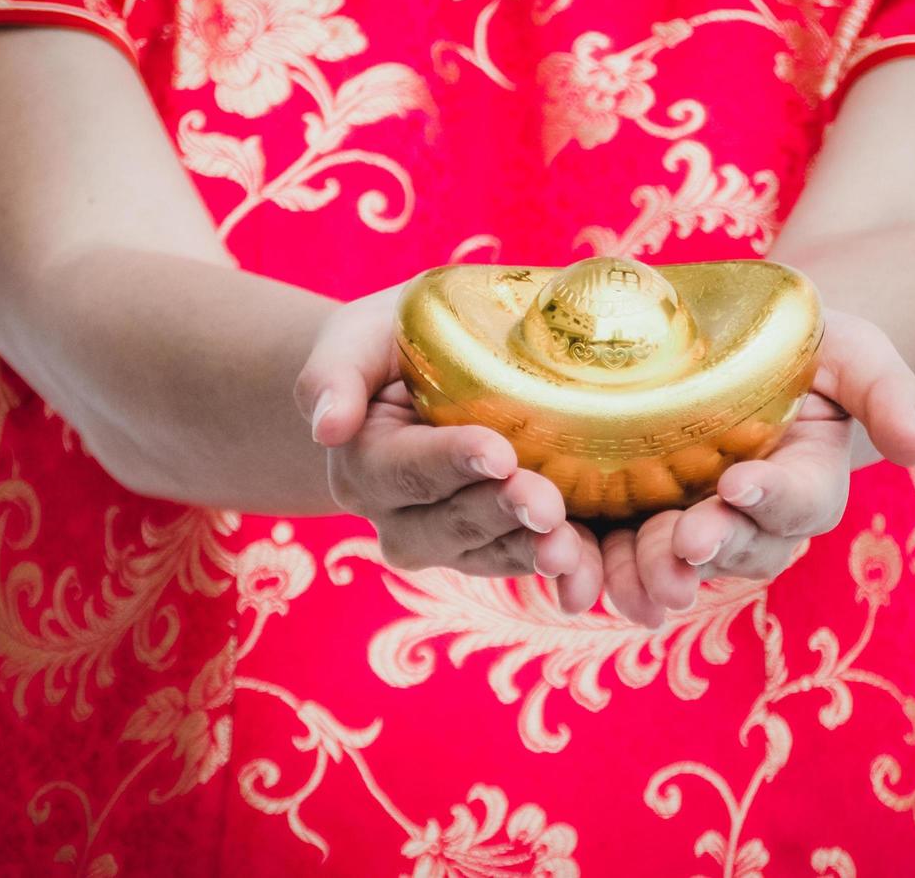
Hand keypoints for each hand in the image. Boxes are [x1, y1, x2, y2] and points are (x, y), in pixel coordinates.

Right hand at [295, 286, 605, 609]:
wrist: (414, 382)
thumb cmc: (388, 346)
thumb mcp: (355, 338)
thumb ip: (334, 372)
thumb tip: (327, 425)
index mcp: (364, 464)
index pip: (406, 468)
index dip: (452, 462)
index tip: (497, 452)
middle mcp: (399, 517)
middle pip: (452, 522)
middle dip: (502, 513)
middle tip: (547, 503)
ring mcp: (449, 542)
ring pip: (491, 553)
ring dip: (532, 551)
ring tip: (570, 547)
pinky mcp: (496, 547)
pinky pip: (525, 563)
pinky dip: (561, 572)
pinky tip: (586, 576)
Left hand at [599, 309, 914, 626]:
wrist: (743, 351)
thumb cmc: (809, 351)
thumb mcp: (855, 353)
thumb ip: (887, 394)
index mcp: (808, 481)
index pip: (798, 498)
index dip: (771, 497)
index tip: (741, 483)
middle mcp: (754, 520)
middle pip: (738, 547)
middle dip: (711, 545)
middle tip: (686, 540)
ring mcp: (696, 525)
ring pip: (680, 566)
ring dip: (654, 573)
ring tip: (629, 571)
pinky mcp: (640, 520)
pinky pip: (623, 555)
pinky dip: (602, 568)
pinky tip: (574, 572)